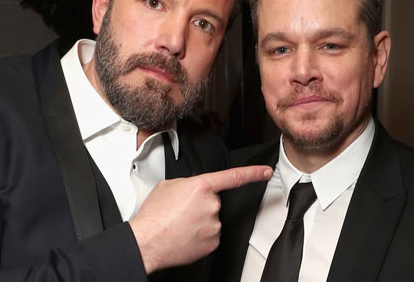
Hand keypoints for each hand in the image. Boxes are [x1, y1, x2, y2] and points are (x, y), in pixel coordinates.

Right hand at [129, 165, 272, 273]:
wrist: (148, 241)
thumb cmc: (154, 215)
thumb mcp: (167, 186)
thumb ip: (187, 183)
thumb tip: (193, 189)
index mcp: (201, 186)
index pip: (234, 177)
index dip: (253, 173)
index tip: (266, 172)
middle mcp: (211, 205)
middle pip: (213, 201)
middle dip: (200, 204)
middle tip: (181, 211)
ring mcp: (214, 225)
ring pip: (211, 219)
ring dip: (199, 220)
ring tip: (179, 223)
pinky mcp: (213, 242)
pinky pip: (210, 235)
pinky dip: (199, 235)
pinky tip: (184, 234)